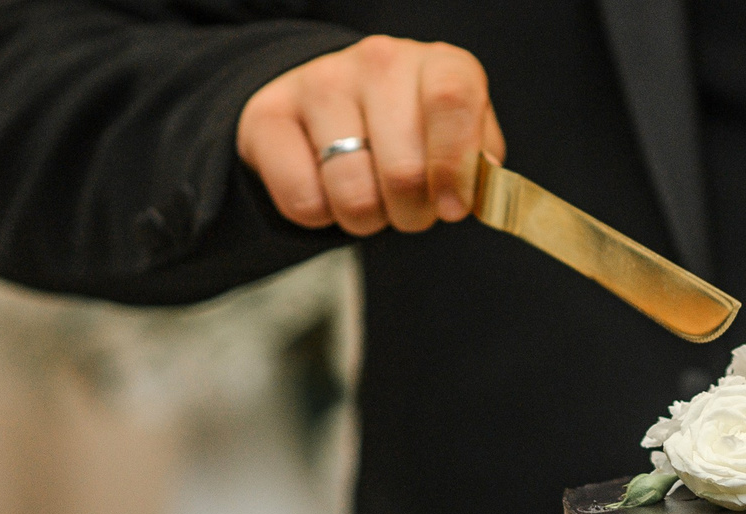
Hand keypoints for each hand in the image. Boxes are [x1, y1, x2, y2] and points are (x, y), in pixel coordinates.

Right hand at [237, 36, 503, 235]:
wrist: (331, 113)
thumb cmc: (410, 136)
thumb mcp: (457, 145)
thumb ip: (476, 169)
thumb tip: (471, 191)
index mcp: (440, 64)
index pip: (452, 100)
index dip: (454, 165)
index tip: (451, 208)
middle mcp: (380, 61)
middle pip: (403, 172)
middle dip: (410, 214)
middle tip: (406, 206)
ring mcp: (320, 82)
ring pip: (353, 195)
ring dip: (365, 220)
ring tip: (368, 196)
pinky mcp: (269, 115)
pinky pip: (304, 202)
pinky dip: (320, 217)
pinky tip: (325, 187)